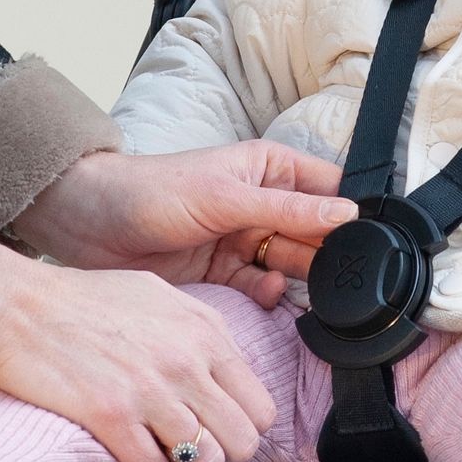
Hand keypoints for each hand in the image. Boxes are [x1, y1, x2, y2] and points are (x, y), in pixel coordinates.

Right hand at [0, 244, 274, 461]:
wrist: (19, 303)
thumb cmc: (84, 299)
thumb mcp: (160, 297)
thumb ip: (198, 333)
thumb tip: (224, 370)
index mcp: (206, 331)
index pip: (260, 406)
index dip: (240, 427)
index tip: (215, 428)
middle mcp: (187, 361)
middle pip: (243, 441)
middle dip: (221, 452)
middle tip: (190, 448)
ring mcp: (151, 389)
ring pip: (204, 461)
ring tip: (158, 451)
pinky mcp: (111, 415)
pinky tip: (128, 454)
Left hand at [13, 143, 353, 306]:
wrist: (90, 225)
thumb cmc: (151, 191)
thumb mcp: (226, 197)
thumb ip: (288, 210)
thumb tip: (346, 215)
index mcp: (270, 168)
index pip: (328, 188)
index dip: (350, 212)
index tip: (371, 239)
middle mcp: (263, 202)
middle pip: (315, 231)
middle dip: (328, 252)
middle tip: (344, 275)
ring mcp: (244, 238)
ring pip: (292, 262)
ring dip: (300, 277)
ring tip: (310, 290)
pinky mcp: (224, 272)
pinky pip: (262, 287)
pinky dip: (270, 294)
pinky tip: (270, 294)